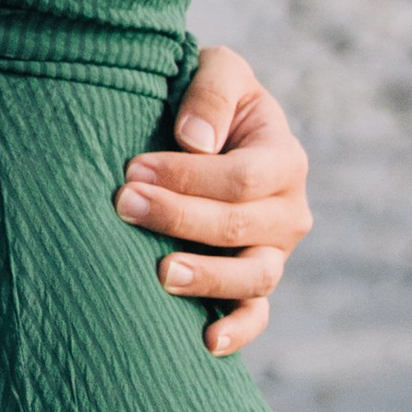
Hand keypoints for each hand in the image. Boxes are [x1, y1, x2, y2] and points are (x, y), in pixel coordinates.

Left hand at [114, 43, 310, 359]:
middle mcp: (287, 211)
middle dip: (178, 216)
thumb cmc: (209, 98)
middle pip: (240, 225)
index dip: (187, 176)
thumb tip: (195, 139)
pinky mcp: (256, 282)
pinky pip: (256, 314)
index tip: (132, 170)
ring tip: (161, 273)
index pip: (241, 178)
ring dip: (207, 276)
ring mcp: (274, 251)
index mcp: (284, 158)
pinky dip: (238, 331)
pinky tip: (206, 342)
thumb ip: (212, 91)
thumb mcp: (218, 69)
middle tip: (124, 204)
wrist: (208, 131)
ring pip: (253, 276)